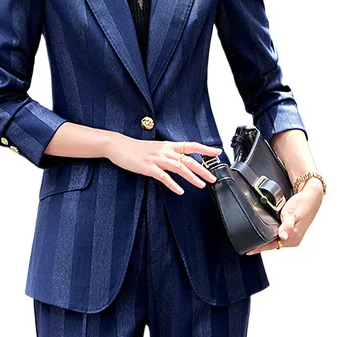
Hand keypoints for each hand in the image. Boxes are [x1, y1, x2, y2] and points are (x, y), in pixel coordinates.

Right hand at [105, 135, 221, 194]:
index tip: (218, 153)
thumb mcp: (157, 148)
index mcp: (168, 145)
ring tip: (201, 185)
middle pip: (189, 159)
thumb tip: (182, 158)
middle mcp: (165, 151)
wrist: (119, 146)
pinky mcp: (148, 167)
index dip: (205, 149)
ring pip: (180, 168)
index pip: (191, 145)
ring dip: (192, 177)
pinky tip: (180, 191)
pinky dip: (173, 184)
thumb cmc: (137, 148)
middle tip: (213, 178)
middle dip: (203, 169)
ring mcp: (157, 159)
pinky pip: (164, 177)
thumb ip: (169, 152)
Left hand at [245, 179, 323, 254]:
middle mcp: (293, 239)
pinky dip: (272, 236)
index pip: (272, 246)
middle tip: (249, 245)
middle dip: (262, 246)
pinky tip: (267, 233)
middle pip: (273, 245)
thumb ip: (286, 226)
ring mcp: (293, 236)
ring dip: (267, 241)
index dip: (260, 248)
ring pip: (276, 241)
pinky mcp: (292, 231)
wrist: (311, 197)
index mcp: (293, 238)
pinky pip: (279, 237)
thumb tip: (283, 237)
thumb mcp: (291, 214)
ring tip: (255, 241)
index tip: (249, 250)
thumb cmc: (302, 204)